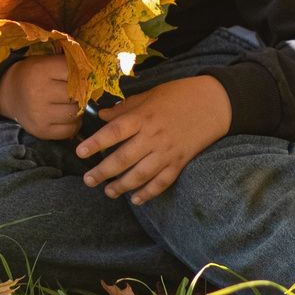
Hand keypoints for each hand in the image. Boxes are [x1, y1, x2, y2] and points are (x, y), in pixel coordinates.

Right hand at [0, 52, 82, 137]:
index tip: (74, 75)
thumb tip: (93, 74)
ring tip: (68, 104)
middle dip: (79, 93)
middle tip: (74, 92)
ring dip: (77, 109)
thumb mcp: (44, 62)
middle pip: (77, 95)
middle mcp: (38, 93)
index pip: (74, 71)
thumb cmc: (32, 76)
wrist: (8, 94)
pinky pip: (70, 130)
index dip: (78, 73)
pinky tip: (65, 117)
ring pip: (76, 113)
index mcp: (40, 71)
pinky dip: (72, 124)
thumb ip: (67, 65)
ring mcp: (40, 114)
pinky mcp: (42, 130)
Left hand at [76, 74, 230, 202]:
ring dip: (122, 186)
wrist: (215, 103)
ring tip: (107, 192)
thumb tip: (101, 114)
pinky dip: (149, 192)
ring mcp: (168, 151)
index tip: (80, 152)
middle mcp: (154, 136)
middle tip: (88, 180)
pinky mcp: (180, 162)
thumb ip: (124, 108)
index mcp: (144, 117)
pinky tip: (135, 199)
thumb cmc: (178, 95)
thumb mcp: (149, 95)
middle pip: (124, 158)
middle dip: (103, 171)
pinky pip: (162, 181)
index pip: (115, 132)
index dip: (96, 142)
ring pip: (141, 174)